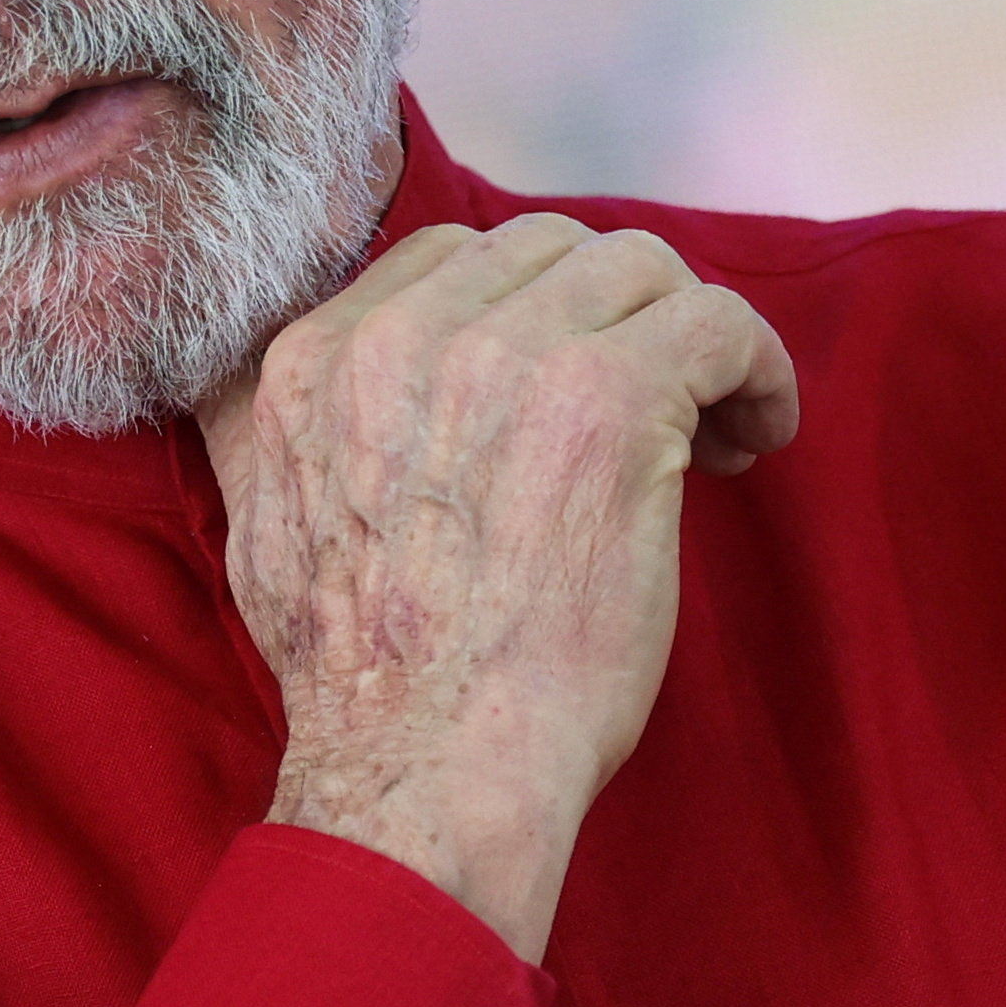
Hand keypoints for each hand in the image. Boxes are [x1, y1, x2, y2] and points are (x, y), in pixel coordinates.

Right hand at [194, 214, 797, 961]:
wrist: (421, 761)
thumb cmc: (356, 677)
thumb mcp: (255, 521)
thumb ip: (254, 426)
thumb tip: (247, 378)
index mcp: (315, 355)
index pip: (447, 256)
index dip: (521, 311)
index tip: (556, 383)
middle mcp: (405, 333)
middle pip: (549, 245)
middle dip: (608, 313)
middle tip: (648, 402)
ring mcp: (509, 356)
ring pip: (639, 268)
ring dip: (686, 336)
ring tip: (711, 423)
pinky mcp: (610, 398)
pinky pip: (717, 324)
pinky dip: (754, 367)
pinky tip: (758, 431)